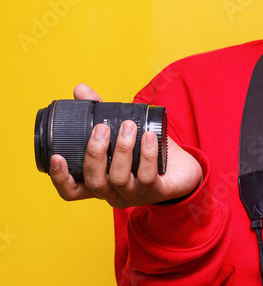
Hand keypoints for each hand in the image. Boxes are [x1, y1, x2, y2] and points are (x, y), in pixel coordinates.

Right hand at [49, 84, 202, 208]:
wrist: (183, 169)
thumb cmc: (146, 153)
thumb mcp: (121, 133)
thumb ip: (100, 113)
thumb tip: (80, 90)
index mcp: (100, 182)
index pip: (72, 192)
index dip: (61, 178)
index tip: (57, 156)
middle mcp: (114, 194)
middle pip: (95, 182)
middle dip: (95, 153)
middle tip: (102, 128)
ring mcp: (136, 195)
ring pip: (120, 179)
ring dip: (122, 150)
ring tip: (128, 126)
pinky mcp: (158, 192)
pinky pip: (147, 176)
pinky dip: (147, 154)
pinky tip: (148, 136)